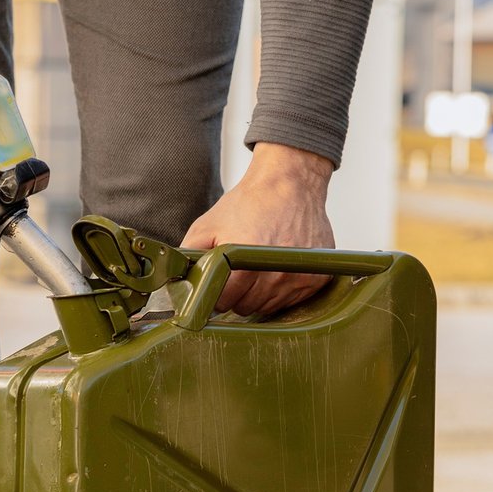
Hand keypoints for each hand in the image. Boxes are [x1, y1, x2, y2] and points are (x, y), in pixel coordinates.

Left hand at [181, 143, 335, 316]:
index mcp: (246, 263)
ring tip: (258, 267)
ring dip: (260, 294)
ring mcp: (299, 278)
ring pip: (269, 307)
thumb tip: (175, 282)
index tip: (220, 279)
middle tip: (240, 269)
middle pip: (246, 308)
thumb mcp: (208, 224)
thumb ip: (189, 254)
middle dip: (238, 294)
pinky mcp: (316, 279)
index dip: (217, 293)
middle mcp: (276, 275)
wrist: (291, 183)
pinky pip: (292, 302)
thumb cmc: (248, 203)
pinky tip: (277, 268)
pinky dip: (282, 290)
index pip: (224, 302)